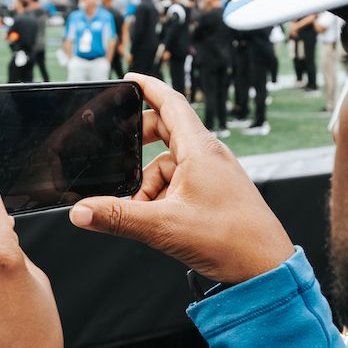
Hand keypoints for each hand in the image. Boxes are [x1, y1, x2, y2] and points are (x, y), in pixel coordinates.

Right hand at [68, 73, 293, 284]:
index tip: (128, 79)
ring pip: (168, 164)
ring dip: (147, 184)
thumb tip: (82, 211)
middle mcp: (208, 155)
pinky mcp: (216, 192)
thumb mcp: (163, 227)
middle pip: (166, 132)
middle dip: (138, 147)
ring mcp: (214, 174)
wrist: (265, 268)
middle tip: (116, 161)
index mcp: (200, 149)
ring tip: (139, 211)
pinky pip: (180, 182)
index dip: (147, 87)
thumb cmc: (231, 240)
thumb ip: (118, 217)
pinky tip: (155, 219)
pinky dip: (162, 196)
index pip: (170, 103)